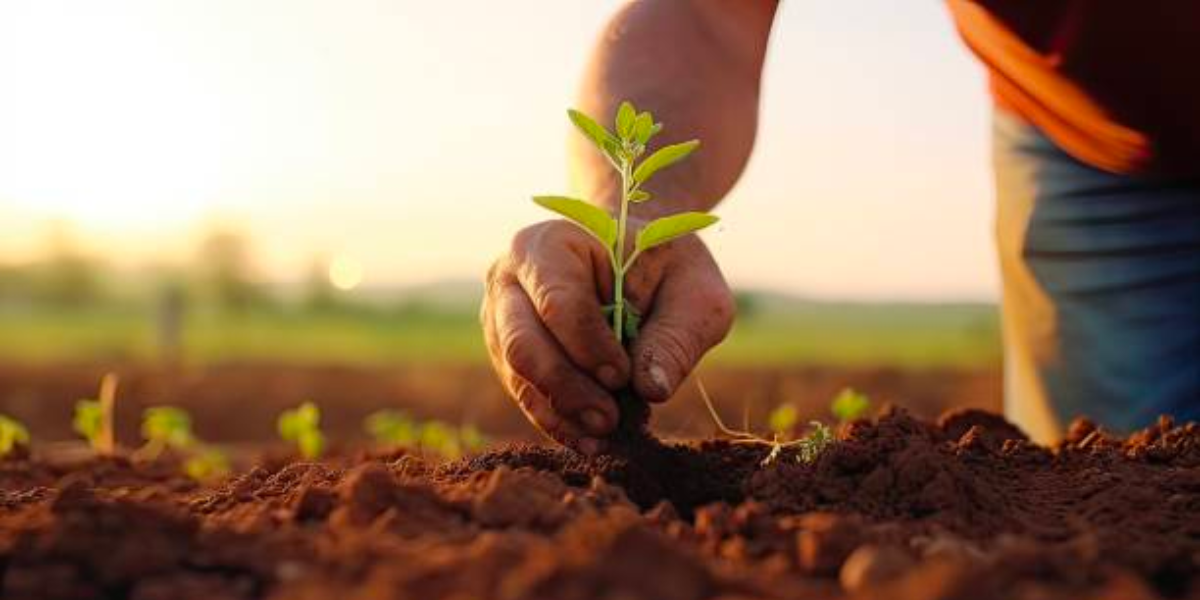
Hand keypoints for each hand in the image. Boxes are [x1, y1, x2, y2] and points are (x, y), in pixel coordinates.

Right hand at [482, 219, 734, 453]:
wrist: (636, 262)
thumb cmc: (667, 269)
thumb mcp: (693, 292)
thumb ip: (677, 336)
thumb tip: (651, 389)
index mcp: (551, 245)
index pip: (558, 302)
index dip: (588, 345)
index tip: (623, 377)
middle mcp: (511, 279)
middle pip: (522, 342)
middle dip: (567, 388)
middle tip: (609, 420)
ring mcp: (503, 319)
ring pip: (519, 376)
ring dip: (561, 412)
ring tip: (605, 435)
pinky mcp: (510, 355)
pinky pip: (526, 394)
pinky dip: (558, 421)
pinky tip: (591, 442)